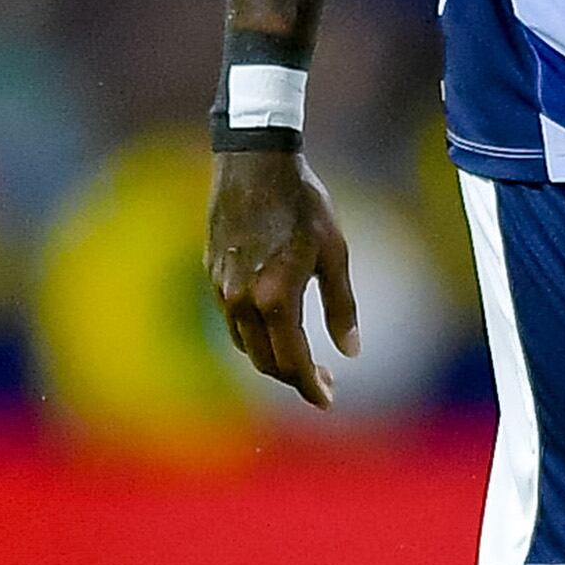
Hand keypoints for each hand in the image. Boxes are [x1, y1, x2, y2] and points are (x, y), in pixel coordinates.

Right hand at [207, 150, 358, 407]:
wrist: (254, 163)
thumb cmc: (303, 203)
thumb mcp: (334, 252)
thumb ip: (342, 306)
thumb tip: (351, 351)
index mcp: (276, 298)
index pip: (292, 362)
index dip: (311, 387)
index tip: (328, 400)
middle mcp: (243, 301)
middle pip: (266, 362)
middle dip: (295, 378)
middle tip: (324, 380)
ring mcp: (223, 289)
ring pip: (246, 345)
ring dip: (273, 359)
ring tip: (303, 358)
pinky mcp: (213, 275)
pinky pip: (233, 322)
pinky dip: (255, 336)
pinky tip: (276, 327)